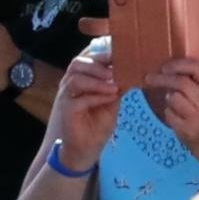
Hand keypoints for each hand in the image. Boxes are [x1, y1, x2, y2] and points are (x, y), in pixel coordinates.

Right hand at [49, 44, 124, 165]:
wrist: (86, 149)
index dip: (101, 50)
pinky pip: (78, 98)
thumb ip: (117, 84)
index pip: (87, 56)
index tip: (119, 50)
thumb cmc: (98, 123)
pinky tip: (110, 97)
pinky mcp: (67, 110)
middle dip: (98, 62)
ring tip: (114, 85)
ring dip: (97, 79)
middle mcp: (71, 82)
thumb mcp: (112, 100)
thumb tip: (132, 68)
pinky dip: (96, 95)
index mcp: (83, 77)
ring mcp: (66, 96)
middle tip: (117, 68)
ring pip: (75, 77)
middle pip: (78, 62)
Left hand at [144, 51, 198, 162]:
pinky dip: (168, 111)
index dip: (179, 64)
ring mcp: (198, 118)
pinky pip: (169, 113)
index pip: (197, 69)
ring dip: (168, 97)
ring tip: (174, 101)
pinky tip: (176, 114)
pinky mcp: (187, 130)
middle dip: (163, 78)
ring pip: (173, 98)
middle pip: (181, 83)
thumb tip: (170, 67)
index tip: (166, 66)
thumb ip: (197, 81)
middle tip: (150, 77)